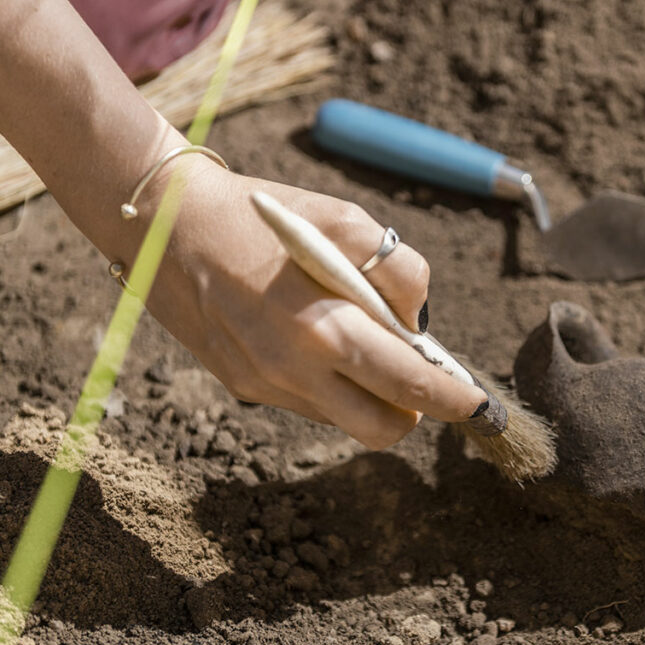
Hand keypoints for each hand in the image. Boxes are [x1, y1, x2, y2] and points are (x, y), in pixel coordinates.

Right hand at [141, 159, 486, 448]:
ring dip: (368, 394)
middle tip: (418, 373)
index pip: (410, 386)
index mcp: (324, 327)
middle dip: (415, 411)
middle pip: (382, 428)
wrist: (163, 224)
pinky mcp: (242, 386)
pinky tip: (313, 337)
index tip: (481, 407)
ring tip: (357, 338)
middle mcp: (292, 371)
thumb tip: (417, 326)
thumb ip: (398, 274)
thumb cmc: (264, 215)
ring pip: (344, 419)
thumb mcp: (344, 219)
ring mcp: (263, 386)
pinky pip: (308, 403)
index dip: (455, 401)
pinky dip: (330, 382)